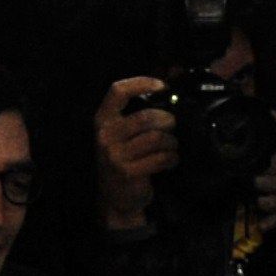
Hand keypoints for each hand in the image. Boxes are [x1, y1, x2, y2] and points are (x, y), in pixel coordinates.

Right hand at [97, 78, 176, 229]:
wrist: (115, 197)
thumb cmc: (123, 158)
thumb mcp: (122, 133)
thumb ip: (139, 110)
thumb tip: (168, 77)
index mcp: (103, 119)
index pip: (118, 91)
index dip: (142, 83)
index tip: (162, 86)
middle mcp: (106, 135)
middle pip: (146, 117)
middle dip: (167, 121)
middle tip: (172, 127)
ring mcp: (115, 155)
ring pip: (157, 138)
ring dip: (171, 142)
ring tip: (172, 146)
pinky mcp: (128, 172)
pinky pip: (160, 158)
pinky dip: (171, 158)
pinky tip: (170, 160)